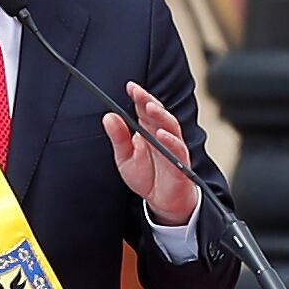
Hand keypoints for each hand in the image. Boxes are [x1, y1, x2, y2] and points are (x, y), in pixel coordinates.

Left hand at [104, 81, 198, 225]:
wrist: (163, 202)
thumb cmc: (147, 177)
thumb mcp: (125, 157)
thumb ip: (118, 138)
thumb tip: (109, 116)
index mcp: (148, 130)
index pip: (144, 109)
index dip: (139, 96)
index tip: (130, 86)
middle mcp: (161, 135)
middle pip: (157, 113)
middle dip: (148, 100)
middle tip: (138, 92)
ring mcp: (173, 147)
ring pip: (170, 126)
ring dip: (160, 115)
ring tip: (150, 107)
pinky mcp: (179, 163)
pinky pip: (177, 149)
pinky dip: (171, 141)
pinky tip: (161, 134)